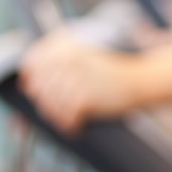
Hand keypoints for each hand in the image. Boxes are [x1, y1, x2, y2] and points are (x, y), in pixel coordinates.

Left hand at [20, 30, 141, 134]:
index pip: (32, 63)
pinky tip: (77, 127)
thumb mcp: (86, 55)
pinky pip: (65, 116)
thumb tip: (29, 84)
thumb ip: (58, 63)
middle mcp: (68, 59)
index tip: (34, 88)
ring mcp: (76, 78)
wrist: (142, 79)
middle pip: (39, 87)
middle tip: (59, 107)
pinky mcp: (85, 97)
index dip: (31, 79)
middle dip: (45, 101)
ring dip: (57, 116)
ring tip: (69, 118)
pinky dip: (70, 125)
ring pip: (50, 104)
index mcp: (66, 45)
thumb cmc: (114, 69)